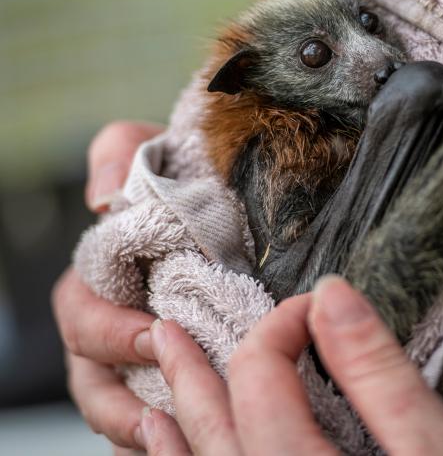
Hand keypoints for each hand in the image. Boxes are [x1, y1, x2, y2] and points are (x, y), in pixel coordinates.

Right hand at [51, 120, 164, 448]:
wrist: (227, 199)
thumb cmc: (184, 178)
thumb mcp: (153, 150)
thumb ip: (120, 153)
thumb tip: (104, 196)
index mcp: (100, 282)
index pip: (82, 316)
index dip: (109, 331)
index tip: (153, 334)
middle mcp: (110, 329)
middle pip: (92, 379)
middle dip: (121, 396)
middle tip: (168, 400)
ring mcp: (134, 363)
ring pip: (117, 412)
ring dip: (136, 430)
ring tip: (169, 440)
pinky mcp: (167, 384)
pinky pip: (152, 424)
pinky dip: (161, 439)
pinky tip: (187, 443)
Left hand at [141, 275, 442, 454]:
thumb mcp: (432, 450)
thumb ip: (378, 372)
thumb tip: (333, 297)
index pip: (261, 377)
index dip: (280, 325)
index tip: (317, 306)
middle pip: (214, 429)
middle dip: (194, 372)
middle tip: (167, 331)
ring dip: (175, 428)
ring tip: (153, 391)